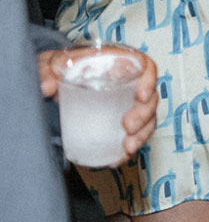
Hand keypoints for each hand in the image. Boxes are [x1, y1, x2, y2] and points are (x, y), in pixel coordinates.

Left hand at [40, 46, 158, 160]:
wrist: (58, 82)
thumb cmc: (61, 68)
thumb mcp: (51, 63)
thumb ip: (46, 70)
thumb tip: (47, 88)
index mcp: (118, 63)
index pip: (146, 67)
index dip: (150, 80)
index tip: (141, 96)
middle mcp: (128, 83)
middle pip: (150, 97)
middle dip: (144, 115)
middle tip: (127, 127)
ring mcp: (127, 103)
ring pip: (148, 118)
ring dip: (142, 134)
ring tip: (128, 147)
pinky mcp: (122, 120)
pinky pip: (136, 133)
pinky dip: (131, 147)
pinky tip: (118, 158)